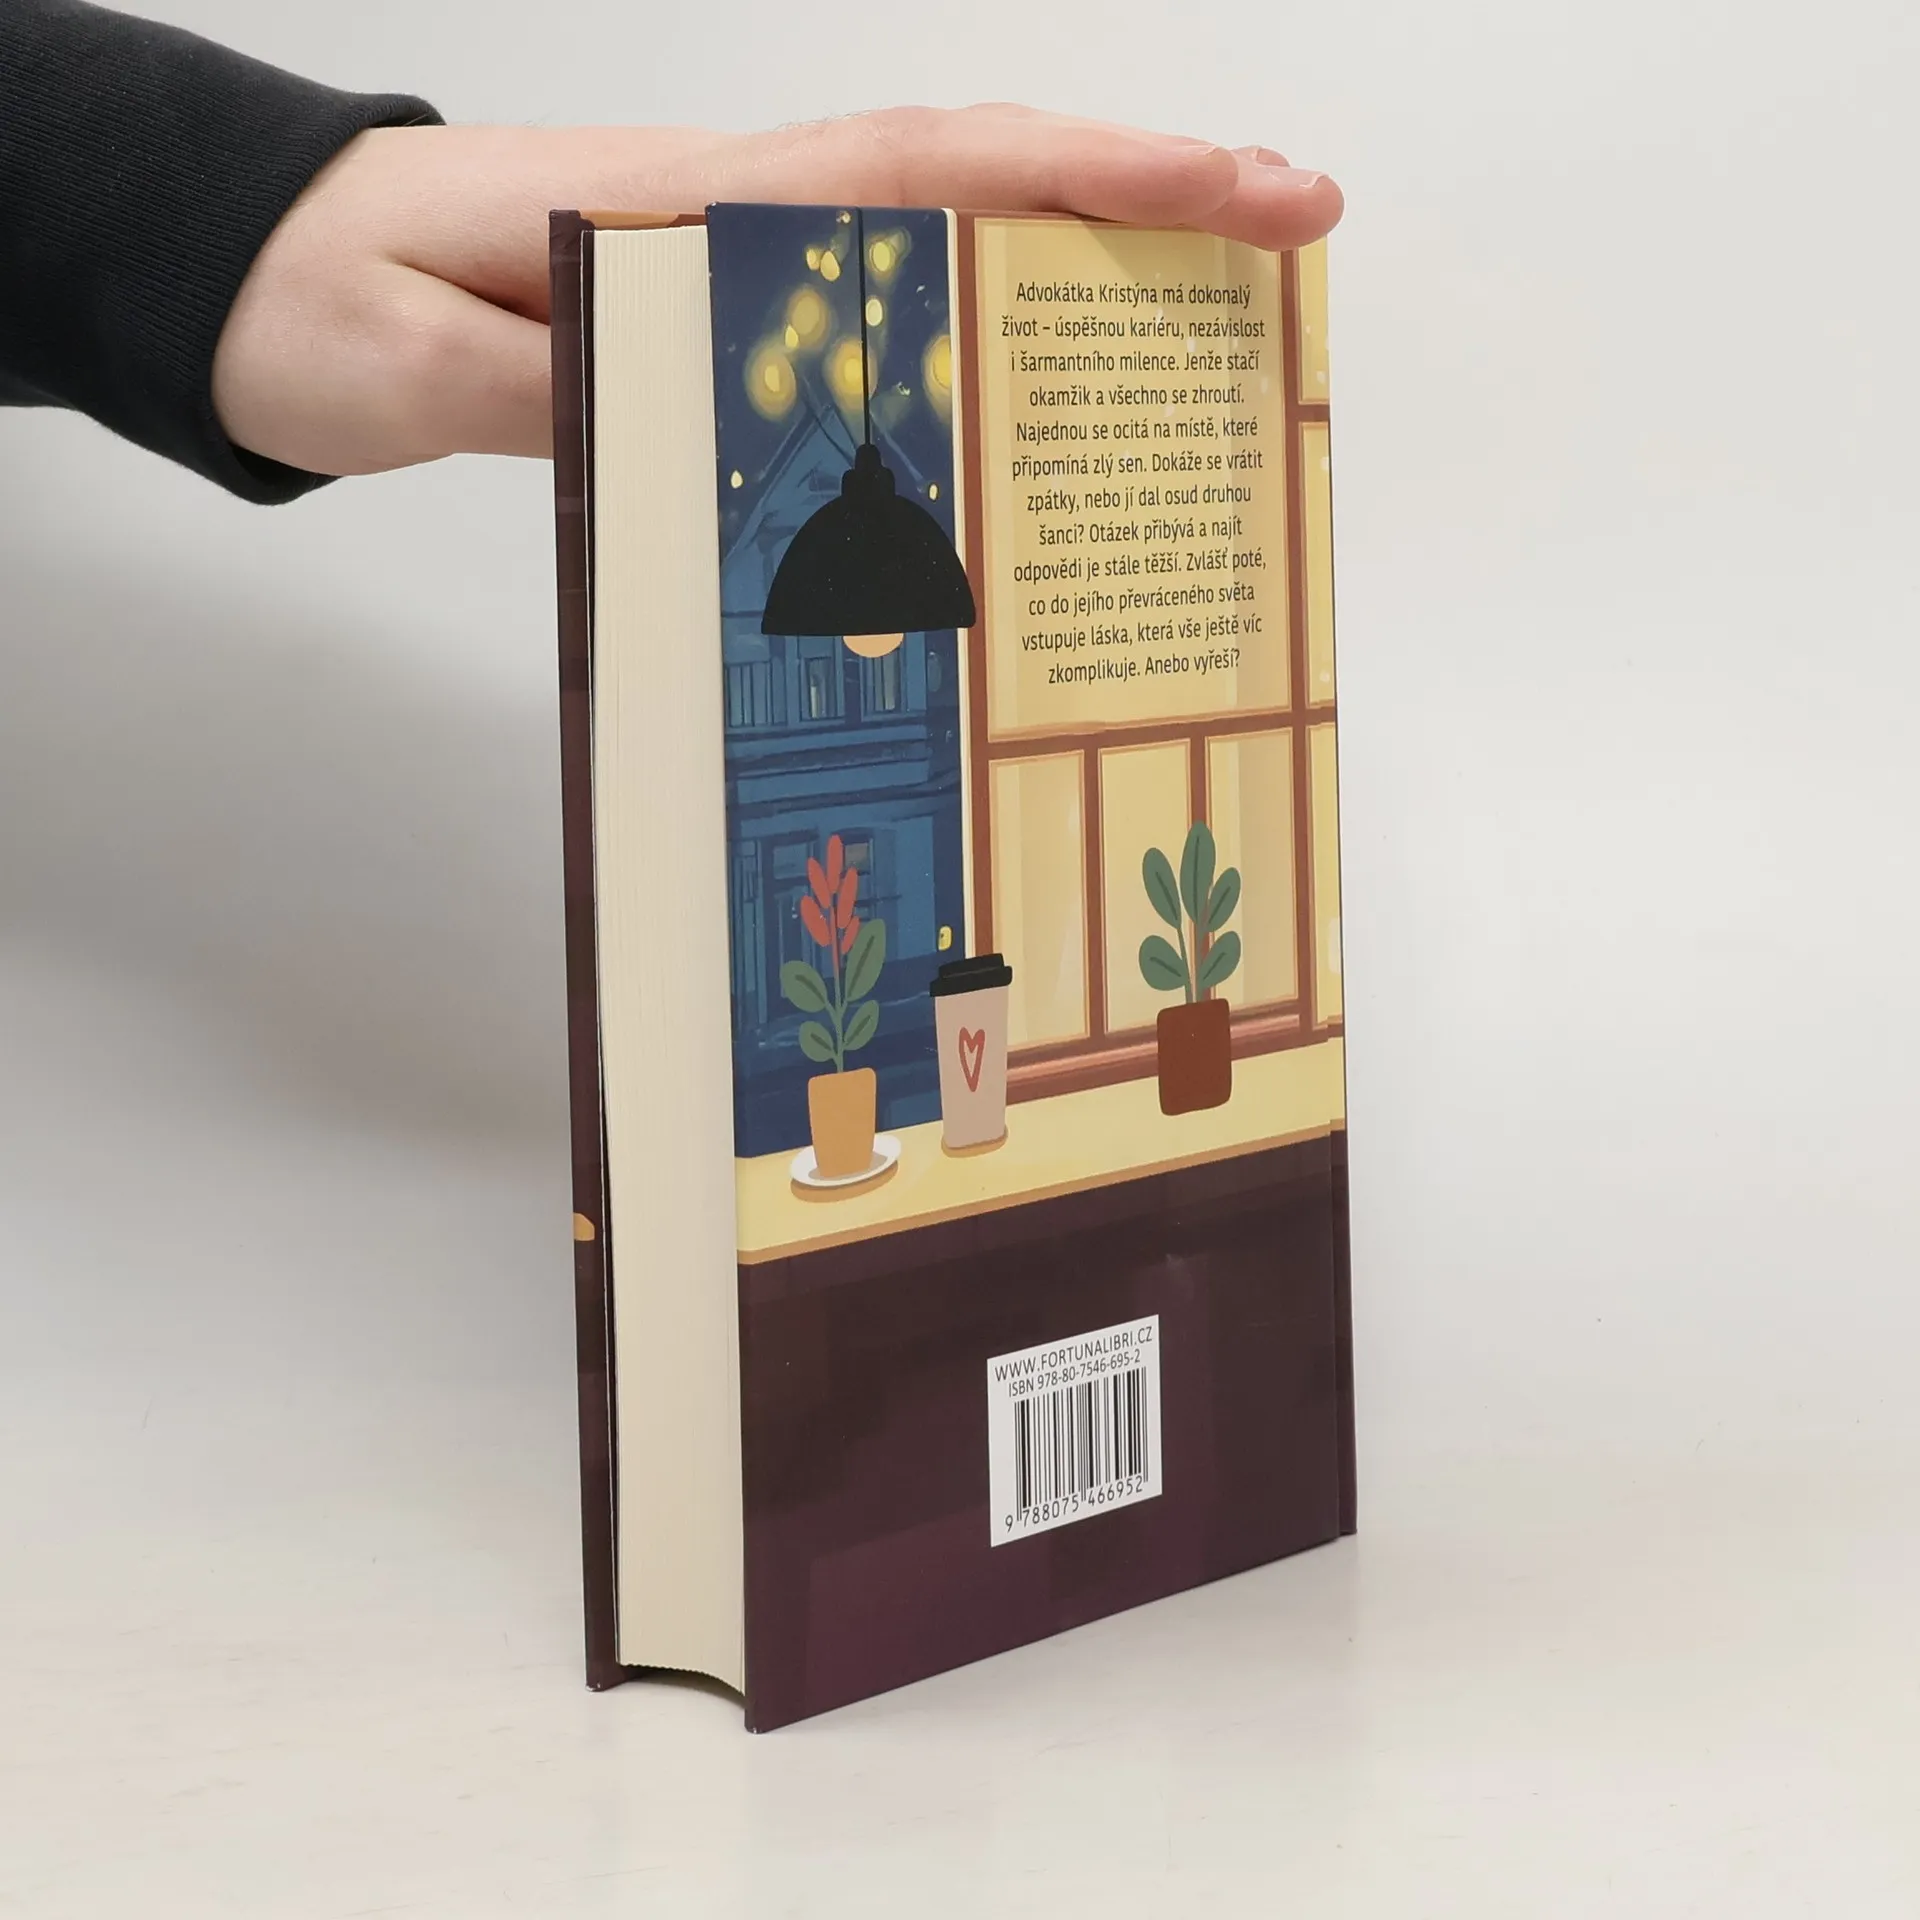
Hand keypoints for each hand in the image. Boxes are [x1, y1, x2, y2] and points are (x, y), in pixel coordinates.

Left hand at [211, 107, 1341, 476]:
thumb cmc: (316, 303)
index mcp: (684, 207)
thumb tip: (711, 418)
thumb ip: (550, 390)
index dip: (1090, 173)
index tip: (1238, 184)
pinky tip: (1028, 366)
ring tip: (1213, 303)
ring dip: (1080, 250)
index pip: (922, 170)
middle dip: (1140, 196)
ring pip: (939, 232)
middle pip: (972, 180)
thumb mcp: (409, 364)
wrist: (246, 270)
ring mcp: (727, 252)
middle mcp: (730, 212)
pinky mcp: (709, 306)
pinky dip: (973, 310)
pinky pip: (873, 296)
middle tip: (1292, 231)